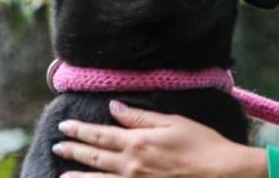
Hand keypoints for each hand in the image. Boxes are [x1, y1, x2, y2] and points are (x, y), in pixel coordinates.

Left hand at [52, 100, 266, 177]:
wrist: (220, 174)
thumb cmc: (202, 145)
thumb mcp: (173, 122)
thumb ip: (140, 117)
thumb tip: (114, 108)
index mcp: (138, 142)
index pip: (100, 135)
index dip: (80, 130)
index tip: (65, 126)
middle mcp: (131, 165)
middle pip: (95, 157)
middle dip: (73, 150)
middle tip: (58, 145)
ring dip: (78, 176)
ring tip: (62, 174)